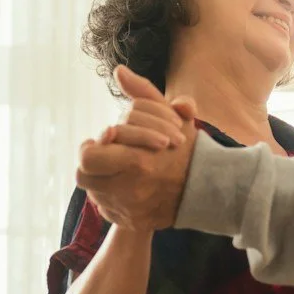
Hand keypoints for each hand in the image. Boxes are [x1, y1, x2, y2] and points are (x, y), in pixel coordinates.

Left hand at [77, 67, 196, 230]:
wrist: (209, 188)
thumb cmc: (187, 149)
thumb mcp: (168, 116)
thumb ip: (142, 93)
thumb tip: (118, 71)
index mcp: (137, 162)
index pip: (87, 157)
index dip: (91, 147)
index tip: (104, 140)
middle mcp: (130, 191)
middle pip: (83, 178)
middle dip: (91, 163)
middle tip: (103, 153)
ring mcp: (130, 210)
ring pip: (93, 193)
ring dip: (99, 179)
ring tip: (115, 168)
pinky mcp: (133, 223)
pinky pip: (107, 209)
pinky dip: (111, 197)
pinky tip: (124, 185)